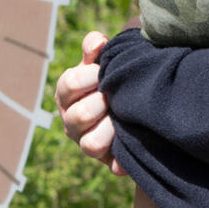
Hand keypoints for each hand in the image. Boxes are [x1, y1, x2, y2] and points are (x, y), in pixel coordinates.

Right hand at [54, 31, 125, 175]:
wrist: (140, 101)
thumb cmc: (115, 76)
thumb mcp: (105, 60)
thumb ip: (96, 48)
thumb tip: (97, 42)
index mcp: (68, 94)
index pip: (68, 84)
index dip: (89, 76)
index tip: (103, 71)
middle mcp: (72, 122)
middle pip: (79, 115)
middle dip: (101, 102)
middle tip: (115, 95)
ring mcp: (87, 143)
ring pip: (90, 144)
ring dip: (110, 129)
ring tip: (123, 116)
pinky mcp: (109, 161)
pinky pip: (113, 165)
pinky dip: (122, 159)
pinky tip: (132, 145)